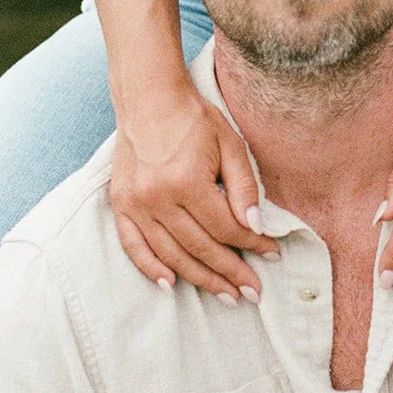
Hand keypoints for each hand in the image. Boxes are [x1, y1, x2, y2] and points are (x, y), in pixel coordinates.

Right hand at [110, 81, 279, 302]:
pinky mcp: (120, 204)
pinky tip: (170, 284)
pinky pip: (133, 246)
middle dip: (230, 272)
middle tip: (253, 291)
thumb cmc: (195, 119)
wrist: (149, 98)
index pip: (226, 227)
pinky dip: (150, 268)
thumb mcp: (231, 144)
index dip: (252, 244)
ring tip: (225, 294)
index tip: (272, 254)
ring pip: (171, 254)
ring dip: (200, 278)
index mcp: (187, 180)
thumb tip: (256, 227)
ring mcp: (135, 203)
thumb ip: (244, 187)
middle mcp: (158, 196)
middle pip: (200, 247)